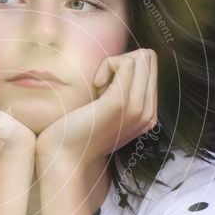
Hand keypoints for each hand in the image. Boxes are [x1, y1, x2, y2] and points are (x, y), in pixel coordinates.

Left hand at [35, 49, 157, 175]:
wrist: (65, 155)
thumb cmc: (79, 130)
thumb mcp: (108, 111)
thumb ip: (123, 93)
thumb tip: (126, 62)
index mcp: (148, 114)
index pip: (150, 66)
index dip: (125, 67)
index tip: (106, 88)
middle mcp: (148, 112)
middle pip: (148, 58)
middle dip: (123, 62)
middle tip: (103, 86)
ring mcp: (137, 108)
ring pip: (140, 58)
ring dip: (114, 66)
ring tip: (99, 90)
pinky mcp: (121, 103)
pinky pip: (125, 63)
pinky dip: (107, 66)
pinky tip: (95, 86)